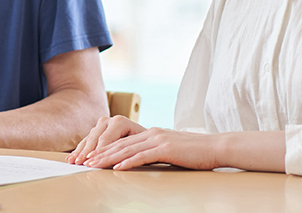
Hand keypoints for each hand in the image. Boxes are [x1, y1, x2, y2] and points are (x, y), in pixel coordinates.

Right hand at [66, 115, 145, 164]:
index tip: (92, 163)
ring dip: (80, 151)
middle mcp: (109, 120)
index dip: (98, 152)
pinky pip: (86, 140)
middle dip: (86, 152)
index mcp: (120, 122)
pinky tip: (72, 157)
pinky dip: (79, 150)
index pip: (106, 139)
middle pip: (95, 139)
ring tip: (73, 161)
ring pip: (89, 139)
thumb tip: (117, 162)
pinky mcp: (97, 131)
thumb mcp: (141, 147)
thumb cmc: (146, 144)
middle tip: (79, 163)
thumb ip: (129, 152)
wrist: (148, 138)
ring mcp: (102, 125)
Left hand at [78, 126, 220, 170]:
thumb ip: (156, 152)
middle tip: (86, 161)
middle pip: (120, 144)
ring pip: (127, 149)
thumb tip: (143, 160)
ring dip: (109, 158)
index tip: (92, 157)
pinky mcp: (166, 149)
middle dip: (101, 153)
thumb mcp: (171, 150)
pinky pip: (142, 156)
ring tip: (95, 164)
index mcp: (152, 133)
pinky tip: (117, 168)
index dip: (106, 149)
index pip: (123, 142)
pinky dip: (128, 162)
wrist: (215, 147)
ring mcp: (158, 140)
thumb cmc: (195, 152)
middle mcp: (152, 133)